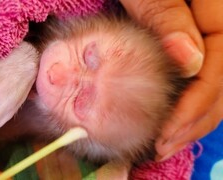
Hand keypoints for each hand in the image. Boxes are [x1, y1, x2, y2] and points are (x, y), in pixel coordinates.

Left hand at [120, 0, 222, 160]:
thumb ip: (167, 14)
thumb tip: (191, 62)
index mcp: (219, 10)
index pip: (219, 66)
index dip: (196, 103)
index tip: (167, 130)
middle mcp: (218, 24)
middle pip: (222, 80)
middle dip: (195, 119)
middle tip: (164, 146)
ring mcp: (205, 33)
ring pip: (214, 80)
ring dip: (193, 115)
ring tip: (167, 141)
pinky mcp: (188, 39)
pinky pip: (199, 73)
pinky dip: (185, 98)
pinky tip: (170, 115)